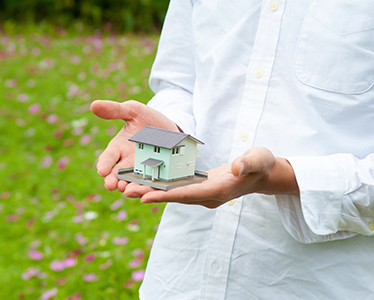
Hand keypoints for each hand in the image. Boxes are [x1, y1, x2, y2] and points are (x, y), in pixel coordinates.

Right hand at [91, 100, 177, 191]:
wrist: (171, 129)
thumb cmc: (148, 119)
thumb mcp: (134, 111)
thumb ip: (116, 110)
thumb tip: (94, 105)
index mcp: (118, 148)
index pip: (108, 157)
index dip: (104, 164)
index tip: (101, 170)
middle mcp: (127, 163)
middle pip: (116, 174)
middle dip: (112, 180)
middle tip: (111, 185)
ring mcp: (141, 172)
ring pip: (132, 183)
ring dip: (129, 187)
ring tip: (127, 190)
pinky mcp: (156, 177)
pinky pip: (151, 185)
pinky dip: (148, 189)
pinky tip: (148, 192)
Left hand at [124, 147, 298, 207]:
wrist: (261, 173)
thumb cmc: (261, 164)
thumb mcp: (258, 159)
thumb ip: (248, 163)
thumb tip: (236, 168)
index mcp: (220, 190)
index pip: (189, 194)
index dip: (167, 195)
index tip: (145, 197)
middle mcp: (208, 196)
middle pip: (176, 197)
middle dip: (152, 194)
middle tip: (126, 191)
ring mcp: (203, 194)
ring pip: (174, 194)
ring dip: (152, 191)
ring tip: (128, 187)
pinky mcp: (200, 188)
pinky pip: (177, 188)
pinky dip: (162, 186)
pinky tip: (146, 180)